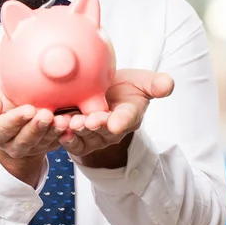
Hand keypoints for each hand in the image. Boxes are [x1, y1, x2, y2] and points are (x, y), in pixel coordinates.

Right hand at [0, 85, 68, 186]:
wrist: (13, 111)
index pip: (1, 129)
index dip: (15, 121)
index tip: (29, 109)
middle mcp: (11, 144)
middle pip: (24, 140)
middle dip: (37, 128)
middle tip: (47, 115)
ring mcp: (31, 148)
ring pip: (42, 142)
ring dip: (53, 132)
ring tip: (62, 120)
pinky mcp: (47, 146)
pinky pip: (56, 142)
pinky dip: (65, 133)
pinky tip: (71, 123)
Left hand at [58, 69, 173, 163]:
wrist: (102, 94)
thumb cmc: (124, 88)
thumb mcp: (142, 82)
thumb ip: (155, 84)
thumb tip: (169, 84)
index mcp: (129, 115)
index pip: (127, 119)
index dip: (121, 121)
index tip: (115, 123)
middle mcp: (112, 130)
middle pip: (103, 130)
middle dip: (95, 126)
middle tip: (88, 120)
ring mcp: (94, 136)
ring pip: (85, 136)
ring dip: (76, 131)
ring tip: (68, 122)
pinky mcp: (78, 139)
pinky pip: (71, 142)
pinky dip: (64, 137)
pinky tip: (57, 129)